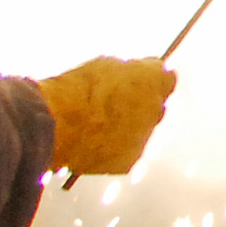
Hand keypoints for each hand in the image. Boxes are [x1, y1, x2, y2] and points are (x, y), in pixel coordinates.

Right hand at [38, 56, 177, 177]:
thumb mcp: (105, 64)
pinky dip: (112, 152)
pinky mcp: (128, 161)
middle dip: (141, 107)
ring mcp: (144, 137)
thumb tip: (132, 73)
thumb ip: (128, 72)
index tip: (139, 83)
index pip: (167, 79)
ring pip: (139, 133)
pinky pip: (124, 155)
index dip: (151, 82)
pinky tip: (89, 144)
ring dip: (125, 130)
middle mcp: (156, 108)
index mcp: (155, 79)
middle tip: (114, 107)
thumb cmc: (76, 90)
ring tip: (93, 128)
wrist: (58, 123)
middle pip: (155, 107)